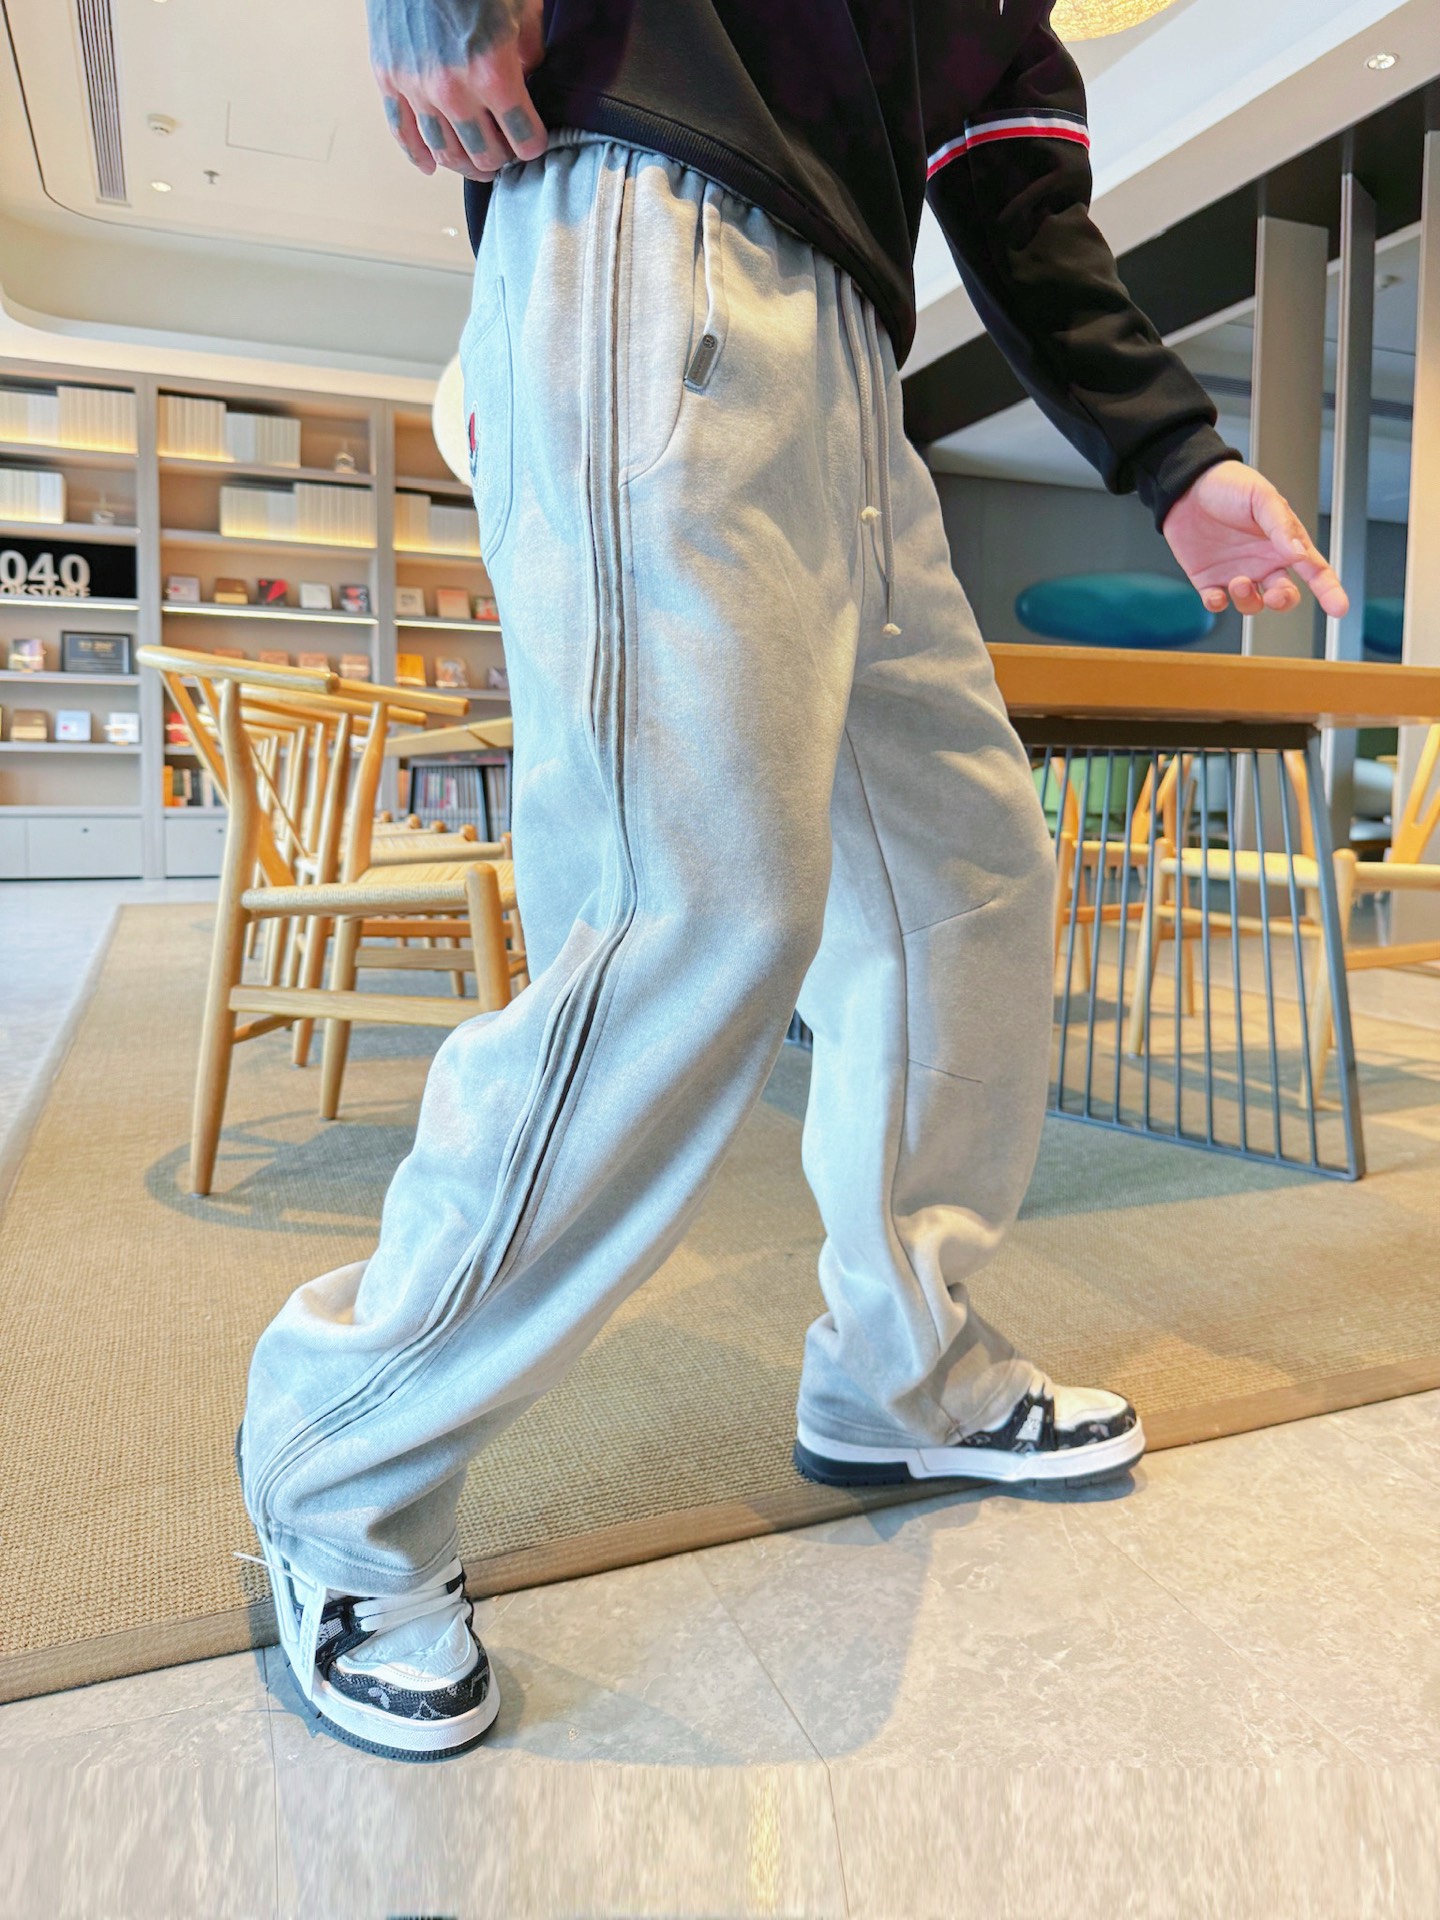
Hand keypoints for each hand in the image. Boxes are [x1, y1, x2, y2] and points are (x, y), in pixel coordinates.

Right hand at [368, 0, 546, 182]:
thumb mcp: (521, 7)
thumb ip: (529, 51)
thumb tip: (528, 78)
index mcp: (493, 73)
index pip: (524, 139)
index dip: (534, 143)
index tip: (533, 140)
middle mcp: (454, 91)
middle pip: (486, 155)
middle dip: (502, 159)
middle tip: (506, 153)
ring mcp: (418, 89)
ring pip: (446, 153)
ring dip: (466, 164)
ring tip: (477, 161)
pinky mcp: (389, 79)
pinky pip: (403, 133)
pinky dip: (419, 156)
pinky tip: (432, 165)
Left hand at [1162, 460, 1348, 621]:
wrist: (1187, 485)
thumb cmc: (1229, 485)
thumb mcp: (1261, 497)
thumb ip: (1281, 526)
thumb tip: (1299, 554)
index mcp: (1284, 543)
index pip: (1315, 570)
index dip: (1330, 590)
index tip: (1340, 608)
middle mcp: (1264, 562)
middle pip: (1284, 595)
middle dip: (1282, 601)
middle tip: (1274, 594)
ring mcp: (1237, 572)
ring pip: (1252, 604)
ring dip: (1248, 600)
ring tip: (1239, 582)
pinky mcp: (1209, 579)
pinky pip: (1217, 603)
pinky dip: (1218, 605)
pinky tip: (1216, 596)